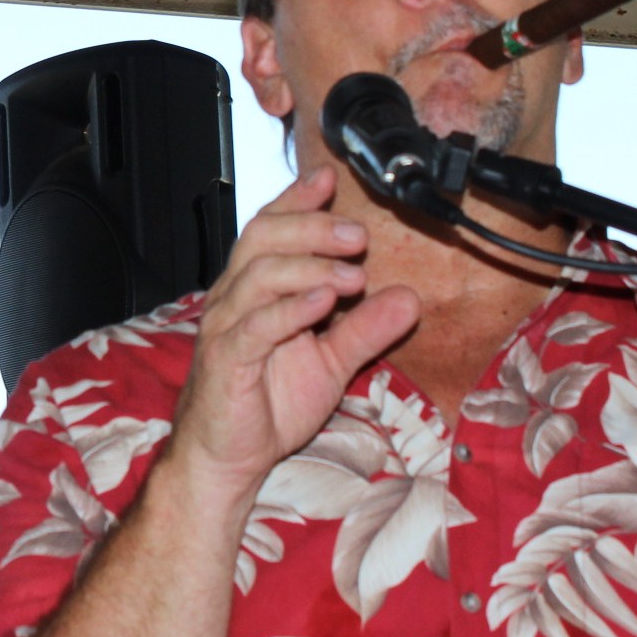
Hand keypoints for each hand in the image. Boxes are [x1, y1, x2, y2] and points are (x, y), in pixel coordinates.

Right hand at [167, 167, 419, 489]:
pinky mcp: (227, 361)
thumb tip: (410, 298)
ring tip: (354, 274)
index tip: (330, 178)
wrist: (226, 459)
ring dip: (311, 265)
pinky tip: (324, 302)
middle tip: (359, 235)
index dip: (296, 200)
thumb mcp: (330, 364)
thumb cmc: (265, 406)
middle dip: (312, 227)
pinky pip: (256, 325)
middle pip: (264, 239)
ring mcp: (226, 328)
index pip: (269, 229)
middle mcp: (233, 300)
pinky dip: (291, 309)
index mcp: (253, 292)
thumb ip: (366, 330)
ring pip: (261, 274)